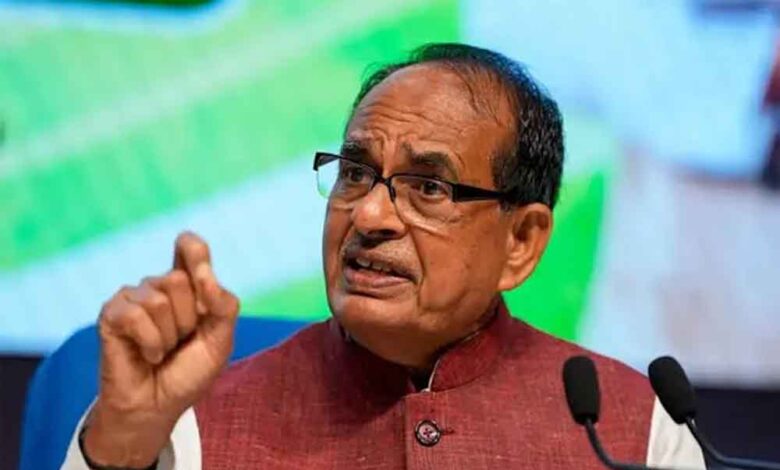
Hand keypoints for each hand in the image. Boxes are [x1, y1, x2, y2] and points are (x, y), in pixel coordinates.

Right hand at [83, 232, 238, 466]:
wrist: (158, 407)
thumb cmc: (188, 373)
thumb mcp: (220, 341)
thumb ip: (224, 306)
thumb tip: (206, 274)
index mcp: (190, 287)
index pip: (191, 249)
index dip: (193, 249)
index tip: (190, 251)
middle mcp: (159, 286)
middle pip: (179, 278)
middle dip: (188, 318)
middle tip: (181, 341)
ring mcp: (134, 297)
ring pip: (159, 299)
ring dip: (169, 335)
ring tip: (163, 351)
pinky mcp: (112, 314)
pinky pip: (136, 315)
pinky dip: (150, 343)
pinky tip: (148, 355)